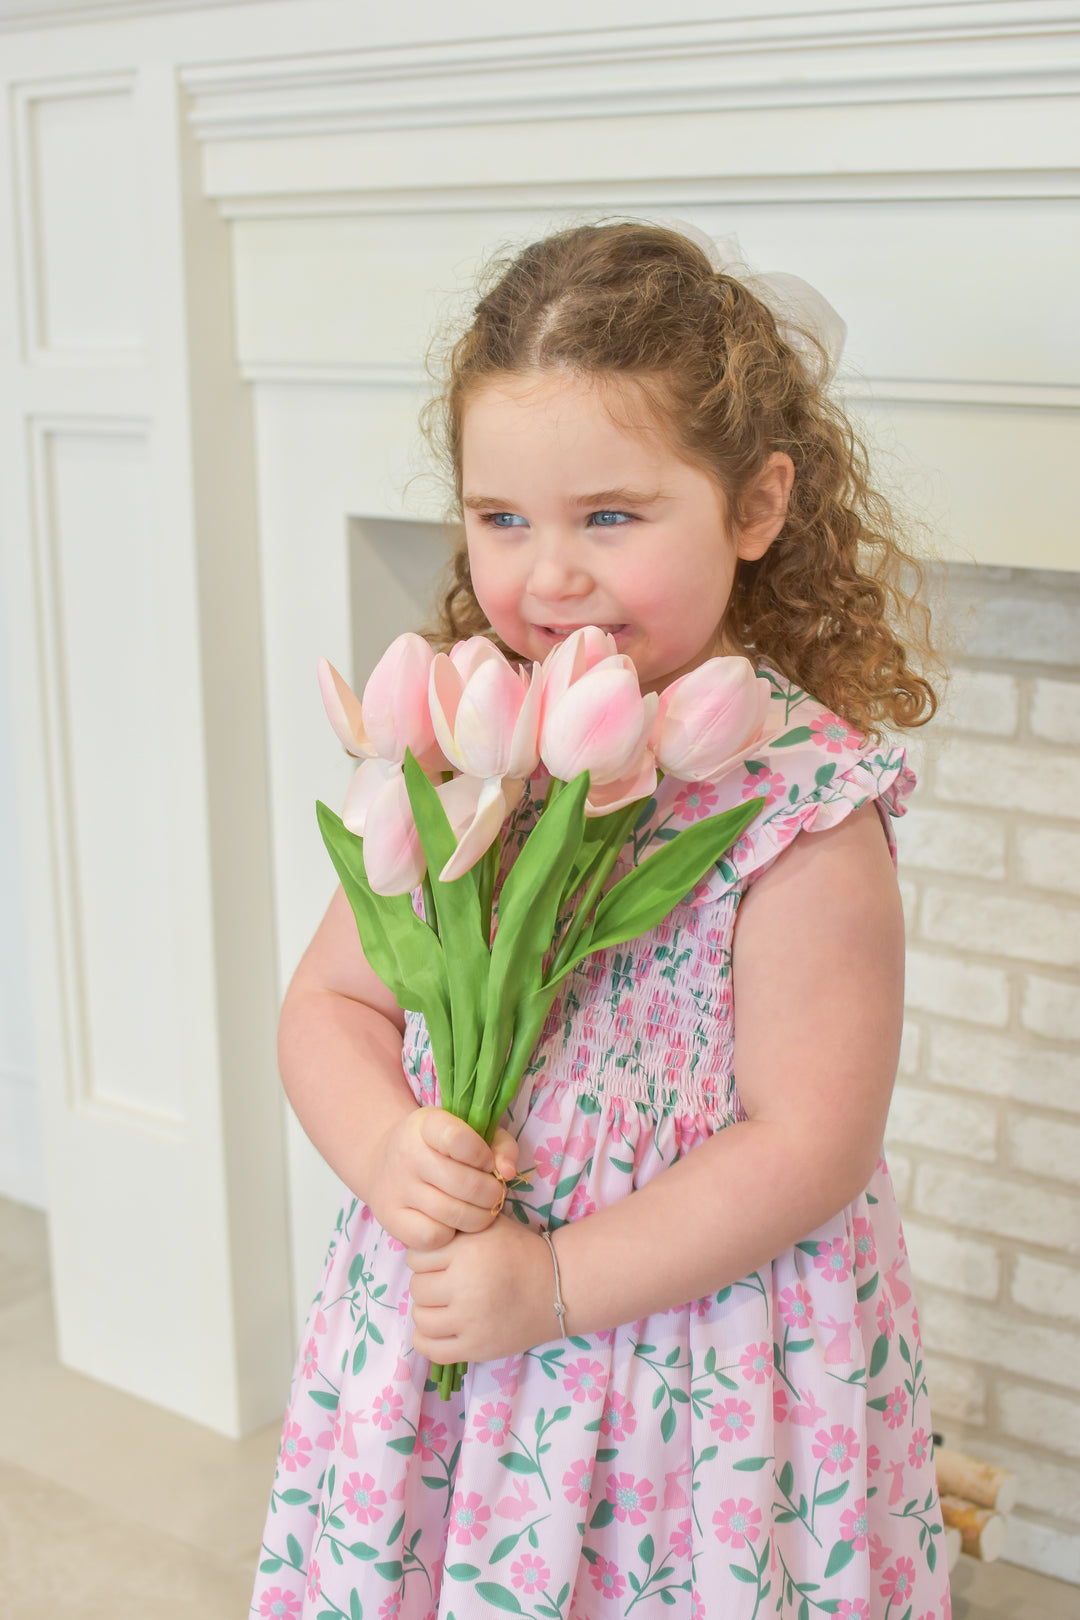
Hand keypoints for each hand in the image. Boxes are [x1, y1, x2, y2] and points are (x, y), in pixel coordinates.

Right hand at [368, 1107, 519, 1250]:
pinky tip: (453, 1223)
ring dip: (479, 1217)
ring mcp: (396, 1187)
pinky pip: (433, 1236)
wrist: (386, 1162)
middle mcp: (407, 1154)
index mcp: (427, 1125)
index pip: (458, 1139)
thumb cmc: (442, 1148)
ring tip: (480, 1209)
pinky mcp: (391, 1218)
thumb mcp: (471, 1132)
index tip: (487, 1163)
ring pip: (453, 1214)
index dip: (483, 1156)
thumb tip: (507, 1173)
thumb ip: (500, 1145)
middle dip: (492, 1193)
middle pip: (464, 1183)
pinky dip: (451, 1234)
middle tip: (494, 1194)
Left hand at [407, 1219, 559, 1362]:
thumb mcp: (489, 1225)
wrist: (556, 1289)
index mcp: (467, 1251)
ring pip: (421, 1318)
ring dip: (428, 1311)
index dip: (425, 1257)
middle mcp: (466, 1286)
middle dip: (428, 1283)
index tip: (440, 1261)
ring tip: (444, 1305)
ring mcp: (470, 1320)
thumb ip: (455, 1225)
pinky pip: (431, 1349)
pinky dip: (427, 1340)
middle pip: (418, 1288)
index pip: (417, 1257)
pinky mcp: (476, 1348)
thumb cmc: (520, 1253)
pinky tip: (440, 1328)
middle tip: (445, 1283)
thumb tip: (422, 1232)